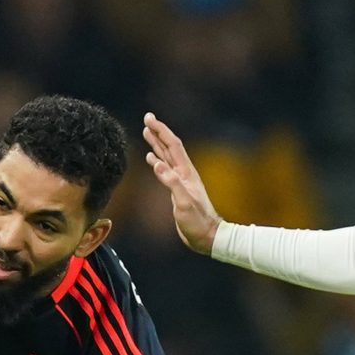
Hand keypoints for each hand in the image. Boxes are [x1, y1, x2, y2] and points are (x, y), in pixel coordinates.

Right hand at [142, 112, 222, 254]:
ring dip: (156, 144)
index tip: (149, 119)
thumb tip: (156, 164)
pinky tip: (151, 159)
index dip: (161, 131)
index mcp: (185, 173)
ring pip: (166, 156)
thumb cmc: (198, 221)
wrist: (207, 235)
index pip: (172, 145)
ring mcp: (181, 181)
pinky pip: (165, 170)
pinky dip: (157, 161)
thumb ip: (171, 183)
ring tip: (146, 132)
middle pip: (169, 147)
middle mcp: (183, 173)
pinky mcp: (177, 189)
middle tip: (147, 118)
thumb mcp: (184, 203)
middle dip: (158, 132)